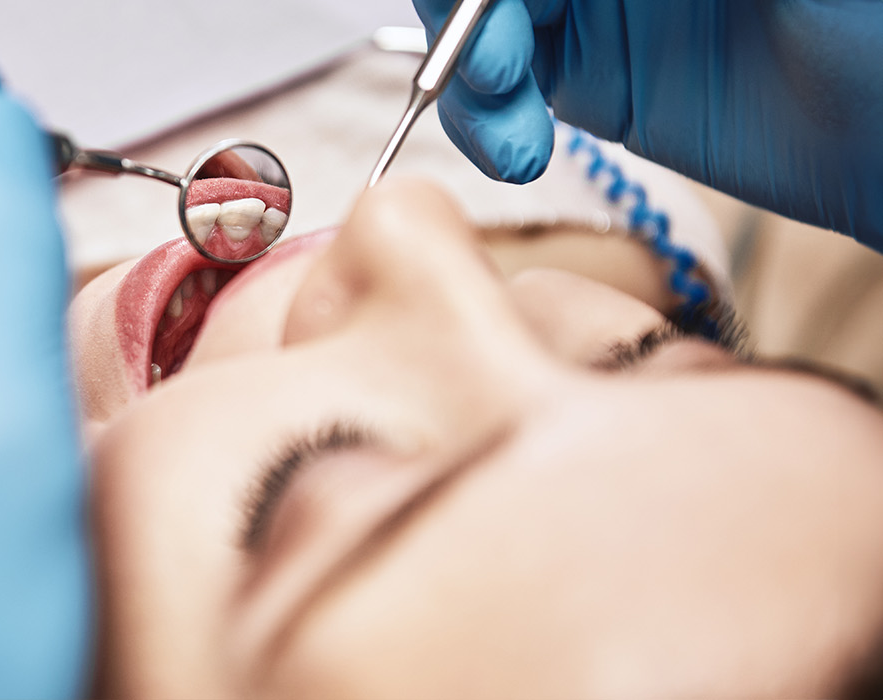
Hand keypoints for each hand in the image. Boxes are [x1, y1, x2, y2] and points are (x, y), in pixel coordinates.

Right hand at [413, 0, 882, 246]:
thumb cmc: (877, 23)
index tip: (485, 9)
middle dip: (467, 13)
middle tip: (491, 68)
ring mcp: (594, 4)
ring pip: (479, 22)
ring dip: (466, 75)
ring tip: (509, 134)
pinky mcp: (587, 78)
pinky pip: (498, 90)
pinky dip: (484, 121)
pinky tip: (514, 150)